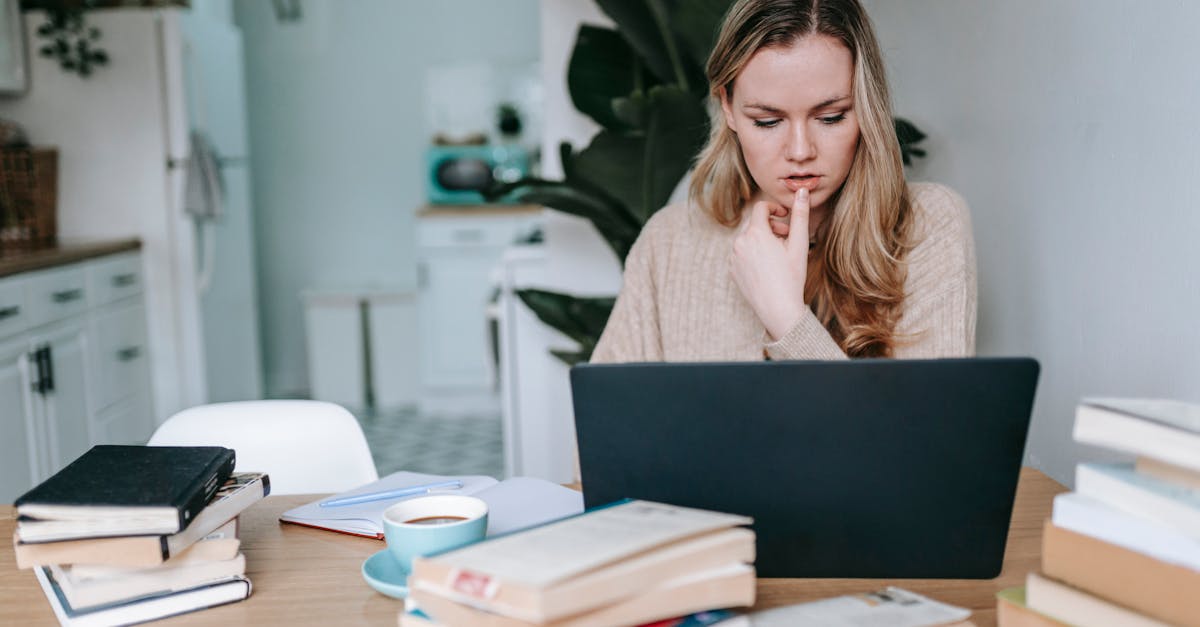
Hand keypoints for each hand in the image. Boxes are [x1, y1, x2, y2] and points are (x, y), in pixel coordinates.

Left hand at [729, 189, 810, 340]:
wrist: (778, 308)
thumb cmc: (791, 276)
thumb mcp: (799, 244)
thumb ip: (800, 215)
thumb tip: (802, 191)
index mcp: (755, 233)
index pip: (760, 208)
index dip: (774, 208)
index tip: (785, 216)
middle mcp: (740, 242)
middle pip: (755, 224)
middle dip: (771, 226)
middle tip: (787, 237)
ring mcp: (733, 257)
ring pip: (748, 239)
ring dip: (763, 240)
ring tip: (778, 254)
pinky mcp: (732, 270)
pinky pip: (742, 254)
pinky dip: (754, 254)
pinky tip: (768, 267)